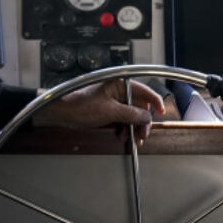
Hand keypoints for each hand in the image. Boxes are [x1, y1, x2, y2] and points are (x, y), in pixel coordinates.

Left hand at [33, 78, 164, 144]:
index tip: (161, 112)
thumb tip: (147, 117)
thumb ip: (131, 114)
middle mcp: (117, 90)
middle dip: (142, 121)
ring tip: (132, 138)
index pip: (144, 91)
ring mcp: (112, 100)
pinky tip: (122, 135)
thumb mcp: (110, 111)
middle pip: (138, 105)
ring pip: (130, 114)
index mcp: (119, 83)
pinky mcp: (106, 109)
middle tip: (143, 134)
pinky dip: (124, 127)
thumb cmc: (80, 106)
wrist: (61, 112)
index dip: (155, 102)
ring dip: (133, 127)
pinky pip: (121, 118)